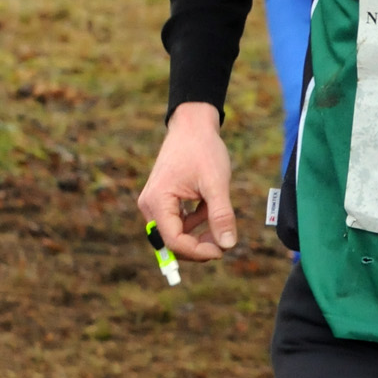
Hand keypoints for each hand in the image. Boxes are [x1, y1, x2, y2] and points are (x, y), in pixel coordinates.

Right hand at [136, 102, 236, 262]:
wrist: (192, 126)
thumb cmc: (202, 150)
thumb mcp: (216, 183)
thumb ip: (221, 215)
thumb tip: (228, 246)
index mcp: (158, 201)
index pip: (174, 241)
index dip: (199, 251)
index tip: (222, 250)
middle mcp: (149, 205)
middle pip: (173, 242)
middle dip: (199, 245)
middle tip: (225, 240)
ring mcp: (154, 204)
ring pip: (176, 234)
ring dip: (199, 234)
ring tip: (218, 215)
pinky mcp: (162, 202)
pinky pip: (178, 223)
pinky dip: (196, 223)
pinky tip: (208, 206)